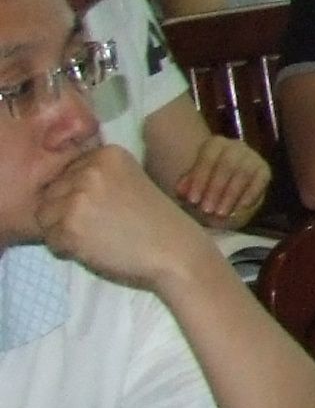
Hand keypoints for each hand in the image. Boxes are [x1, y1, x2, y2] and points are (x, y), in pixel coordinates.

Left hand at [31, 145, 218, 300]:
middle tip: (102, 226)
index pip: (65, 174)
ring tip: (97, 238)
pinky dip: (66, 250)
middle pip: (50, 193)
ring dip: (63, 232)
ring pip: (44, 217)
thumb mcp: (129, 183)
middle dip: (66, 213)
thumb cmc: (156, 223)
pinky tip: (95, 249)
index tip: (106, 209)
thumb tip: (57, 183)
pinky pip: (49, 240)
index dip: (79, 196)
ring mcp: (77, 198)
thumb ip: (98, 177)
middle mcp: (89, 170)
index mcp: (107, 154)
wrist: (176, 253)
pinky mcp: (69, 226)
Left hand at [168, 131, 270, 230]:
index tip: (192, 200)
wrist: (225, 188)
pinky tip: (238, 209)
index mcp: (215, 144)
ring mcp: (252, 157)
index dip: (200, 179)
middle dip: (215, 189)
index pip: (207, 158)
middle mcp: (236, 147)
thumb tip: (181, 190)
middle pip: (227, 165)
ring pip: (243, 174)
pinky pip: (259, 182)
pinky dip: (249, 196)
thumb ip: (186, 187)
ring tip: (220, 213)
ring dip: (230, 195)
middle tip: (206, 209)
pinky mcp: (264, 171)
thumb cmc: (204, 185)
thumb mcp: (192, 185)